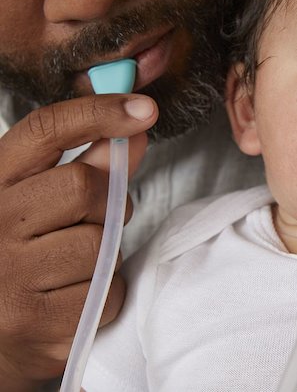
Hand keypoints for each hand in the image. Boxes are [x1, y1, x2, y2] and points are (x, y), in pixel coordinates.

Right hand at [0, 94, 157, 390]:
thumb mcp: (38, 202)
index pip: (45, 130)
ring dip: (106, 253)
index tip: (145, 109)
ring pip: (101, 244)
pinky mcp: (34, 326)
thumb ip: (87, 165)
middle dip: (108, 201)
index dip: (98, 111)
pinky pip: (108, 293)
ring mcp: (7, 280)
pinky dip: (107, 294)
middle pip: (85, 186)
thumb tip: (136, 131)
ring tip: (74, 266)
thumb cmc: (20, 256)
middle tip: (94, 220)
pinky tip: (75, 298)